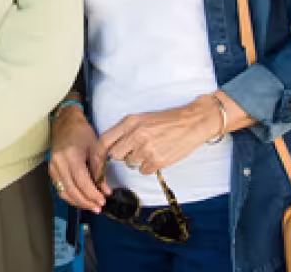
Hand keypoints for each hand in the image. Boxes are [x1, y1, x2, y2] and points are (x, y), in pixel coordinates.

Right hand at [48, 107, 108, 213]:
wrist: (65, 123)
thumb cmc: (82, 133)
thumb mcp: (96, 148)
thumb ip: (100, 170)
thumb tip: (105, 190)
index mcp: (71, 156)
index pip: (82, 182)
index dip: (92, 194)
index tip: (103, 201)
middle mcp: (59, 163)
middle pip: (72, 190)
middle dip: (86, 202)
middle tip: (98, 207)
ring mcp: (53, 167)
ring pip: (64, 192)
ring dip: (78, 202)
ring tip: (91, 206)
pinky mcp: (51, 170)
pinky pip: (60, 188)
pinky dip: (71, 196)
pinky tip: (81, 199)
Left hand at [97, 95, 221, 175]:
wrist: (192, 123)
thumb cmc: (167, 120)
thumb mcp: (142, 119)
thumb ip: (125, 130)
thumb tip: (110, 146)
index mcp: (130, 122)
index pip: (104, 140)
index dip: (99, 152)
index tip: (98, 158)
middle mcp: (135, 135)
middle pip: (115, 155)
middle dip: (122, 155)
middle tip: (134, 150)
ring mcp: (146, 149)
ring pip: (130, 164)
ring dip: (137, 161)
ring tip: (151, 150)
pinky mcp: (157, 161)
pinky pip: (143, 170)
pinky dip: (149, 166)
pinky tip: (158, 155)